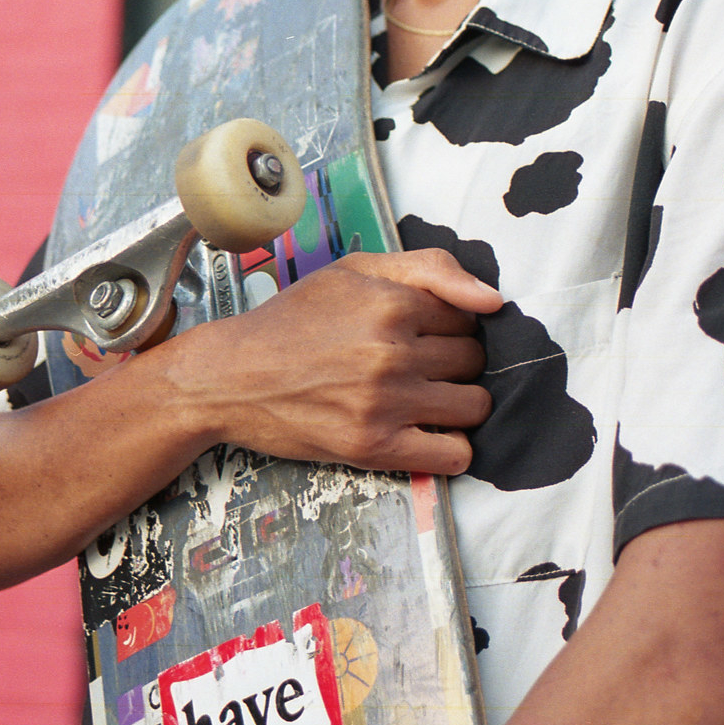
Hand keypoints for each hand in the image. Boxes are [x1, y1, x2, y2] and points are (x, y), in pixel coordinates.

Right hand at [168, 248, 501, 475]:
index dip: (452, 324)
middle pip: (474, 360)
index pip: (470, 316)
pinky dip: (453, 448)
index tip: (425, 332)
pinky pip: (454, 455)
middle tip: (419, 364)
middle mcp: (393, 352)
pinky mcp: (374, 446)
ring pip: (473, 406)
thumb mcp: (354, 270)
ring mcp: (385, 403)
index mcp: (392, 303)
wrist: (229, 377)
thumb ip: (429, 269)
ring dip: (459, 403)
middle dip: (455, 361)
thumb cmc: (294, 320)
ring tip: (426, 398)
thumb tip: (494, 299)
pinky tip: (428, 434)